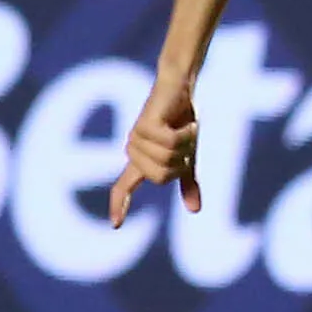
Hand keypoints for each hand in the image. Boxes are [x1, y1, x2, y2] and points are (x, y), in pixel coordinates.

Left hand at [106, 67, 204, 224]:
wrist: (180, 87)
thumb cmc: (182, 120)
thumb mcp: (187, 156)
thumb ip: (187, 182)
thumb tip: (195, 211)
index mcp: (140, 161)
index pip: (123, 186)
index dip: (120, 204)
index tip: (115, 224)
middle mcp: (133, 151)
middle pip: (162, 177)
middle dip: (182, 161)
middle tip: (186, 142)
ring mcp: (136, 138)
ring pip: (168, 158)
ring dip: (186, 144)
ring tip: (185, 128)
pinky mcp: (144, 125)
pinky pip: (170, 142)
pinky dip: (185, 133)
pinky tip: (186, 122)